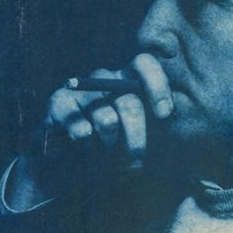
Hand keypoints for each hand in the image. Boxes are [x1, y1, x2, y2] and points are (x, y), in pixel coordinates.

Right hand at [4, 54, 173, 209]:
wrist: (71, 168)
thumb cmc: (116, 150)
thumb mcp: (147, 137)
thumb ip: (163, 122)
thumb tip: (173, 110)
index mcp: (130, 79)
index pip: (143, 64)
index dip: (157, 85)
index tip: (164, 114)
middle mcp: (106, 78)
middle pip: (129, 101)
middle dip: (137, 135)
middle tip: (137, 160)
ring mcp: (80, 88)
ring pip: (107, 121)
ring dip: (110, 146)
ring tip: (104, 152)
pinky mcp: (58, 102)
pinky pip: (79, 128)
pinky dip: (86, 145)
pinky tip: (83, 146)